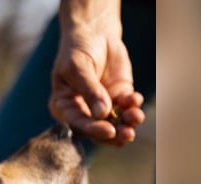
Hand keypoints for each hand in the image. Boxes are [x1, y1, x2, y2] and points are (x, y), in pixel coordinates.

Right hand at [50, 1, 144, 145]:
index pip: (78, 124)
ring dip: (127, 123)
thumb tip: (102, 114)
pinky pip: (127, 107)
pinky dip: (133, 106)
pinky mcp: (119, 97)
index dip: (93, 130)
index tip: (109, 131)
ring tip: (136, 117)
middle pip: (98, 130)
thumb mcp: (78, 67)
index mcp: (64, 107)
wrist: (94, 33)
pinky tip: (136, 99)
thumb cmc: (77, 50)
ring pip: (116, 122)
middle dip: (114, 133)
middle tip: (127, 133)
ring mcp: (102, 106)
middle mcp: (82, 111)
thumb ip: (90, 91)